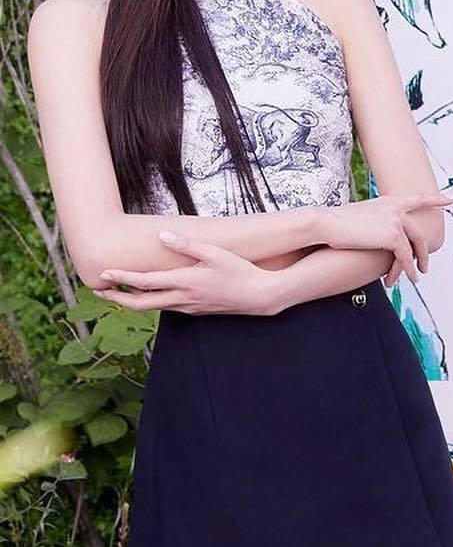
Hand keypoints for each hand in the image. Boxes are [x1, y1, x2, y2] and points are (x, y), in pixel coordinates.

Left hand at [93, 234, 285, 315]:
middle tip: (99, 290)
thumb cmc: (240, 271)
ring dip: (132, 301)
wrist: (261, 296)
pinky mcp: (196, 310)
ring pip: (153, 307)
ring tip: (117, 292)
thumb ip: (187, 244)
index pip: (145, 283)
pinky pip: (167, 307)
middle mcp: (183, 298)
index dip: (122, 279)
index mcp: (185, 282)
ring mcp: (189, 307)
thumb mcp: (215, 253)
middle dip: (117, 298)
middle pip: (141, 303)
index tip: (104, 275)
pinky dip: (151, 301)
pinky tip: (148, 294)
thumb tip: (162, 236)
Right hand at [312, 192, 452, 287]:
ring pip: (414, 246)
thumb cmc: (336, 223)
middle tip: (425, 266)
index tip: (451, 199)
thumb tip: (379, 235)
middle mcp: (396, 209)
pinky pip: (406, 257)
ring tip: (417, 277)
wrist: (326, 224)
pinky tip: (409, 278)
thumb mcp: (360, 218)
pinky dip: (408, 269)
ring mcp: (396, 222)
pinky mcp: (393, 236)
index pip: (417, 199)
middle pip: (418, 232)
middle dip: (423, 251)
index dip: (435, 198)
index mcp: (388, 202)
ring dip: (416, 264)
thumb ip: (376, 223)